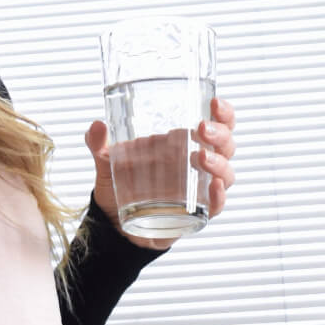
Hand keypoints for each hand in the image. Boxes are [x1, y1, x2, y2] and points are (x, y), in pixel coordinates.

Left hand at [85, 96, 236, 249]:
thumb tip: (98, 125)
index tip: (215, 103)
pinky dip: (219, 197)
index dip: (224, 113)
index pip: (217, 124)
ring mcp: (199, 190)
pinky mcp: (195, 214)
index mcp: (185, 143)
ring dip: (220, 163)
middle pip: (227, 145)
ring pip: (226, 174)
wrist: (113, 222)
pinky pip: (216, 206)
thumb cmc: (121, 183)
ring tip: (202, 157)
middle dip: (220, 134)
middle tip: (202, 129)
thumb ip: (99, 143)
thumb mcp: (107, 160)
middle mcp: (199, 164)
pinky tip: (213, 187)